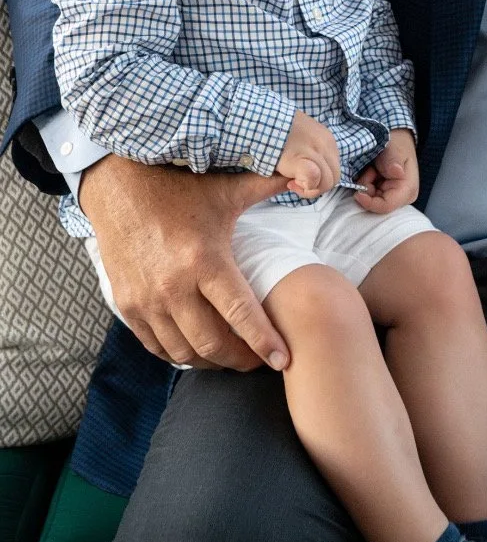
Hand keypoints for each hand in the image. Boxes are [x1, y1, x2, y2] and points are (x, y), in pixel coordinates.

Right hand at [76, 155, 288, 370]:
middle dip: (240, 359)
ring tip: (232, 357)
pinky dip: (180, 354)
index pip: (239, 313)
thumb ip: (270, 185)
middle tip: (260, 362)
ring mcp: (146, 300)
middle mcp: (173, 286)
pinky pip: (156, 346)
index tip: (283, 359)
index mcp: (204, 259)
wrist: (120, 189)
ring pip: (183, 351)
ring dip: (211, 361)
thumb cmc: (180, 189)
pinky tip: (198, 349)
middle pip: (212, 343)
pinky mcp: (127, 306)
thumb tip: (311, 179)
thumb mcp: (227, 189)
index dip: (263, 341)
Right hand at [276, 110, 340, 198]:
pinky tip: (290, 182)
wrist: (262, 122)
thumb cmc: (277, 132)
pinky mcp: (303, 159)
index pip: (334, 168)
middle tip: (295, 182)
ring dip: (309, 189)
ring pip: (327, 182)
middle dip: (316, 187)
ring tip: (292, 182)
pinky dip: (305, 187)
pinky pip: (313, 179)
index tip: (302, 173)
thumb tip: (314, 172)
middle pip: (334, 177)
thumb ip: (311, 151)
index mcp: (327, 139)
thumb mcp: (303, 137)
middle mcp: (326, 145)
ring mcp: (316, 151)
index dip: (320, 178)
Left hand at [354, 129, 418, 213]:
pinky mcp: (385, 195)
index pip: (386, 206)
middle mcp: (402, 198)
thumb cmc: (397, 144)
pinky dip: (366, 184)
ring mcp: (393, 197)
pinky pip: (369, 196)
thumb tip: (396, 171)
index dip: (369, 202)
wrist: (395, 138)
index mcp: (407, 190)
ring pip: (371, 200)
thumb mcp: (395, 149)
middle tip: (370, 170)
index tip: (357, 193)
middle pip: (376, 205)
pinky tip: (371, 173)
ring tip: (372, 169)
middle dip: (367, 189)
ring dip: (366, 185)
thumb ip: (394, 161)